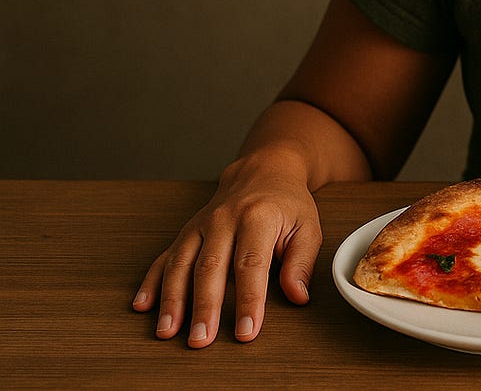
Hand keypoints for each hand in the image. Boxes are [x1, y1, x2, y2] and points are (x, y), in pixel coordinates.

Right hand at [131, 156, 321, 346]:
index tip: (246, 331)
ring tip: (166, 331)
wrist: (263, 171)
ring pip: (181, 264)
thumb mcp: (307, 227)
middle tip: (200, 340)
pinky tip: (142, 305)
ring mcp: (200, 225)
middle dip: (203, 307)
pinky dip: (151, 282)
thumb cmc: (287, 204)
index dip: (248, 301)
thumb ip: (301, 262)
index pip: (251, 265)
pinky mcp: (185, 231)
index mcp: (258, 218)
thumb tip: (297, 297)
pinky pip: (164, 257)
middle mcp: (224, 220)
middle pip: (210, 268)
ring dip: (172, 300)